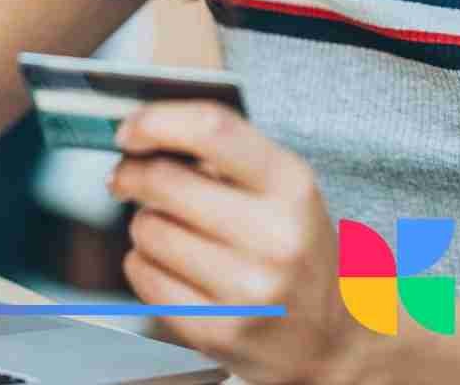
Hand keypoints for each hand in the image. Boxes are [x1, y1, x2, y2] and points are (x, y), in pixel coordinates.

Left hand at [108, 101, 369, 384]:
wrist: (332, 337)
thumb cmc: (295, 248)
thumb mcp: (284, 189)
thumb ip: (224, 154)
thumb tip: (143, 131)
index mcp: (292, 187)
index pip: (212, 130)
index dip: (156, 121)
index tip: (128, 131)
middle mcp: (275, 237)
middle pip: (164, 181)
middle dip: (132, 173)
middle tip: (126, 177)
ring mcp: (247, 290)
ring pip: (147, 229)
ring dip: (145, 224)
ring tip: (172, 232)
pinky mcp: (218, 331)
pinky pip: (143, 276)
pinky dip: (143, 264)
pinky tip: (170, 265)